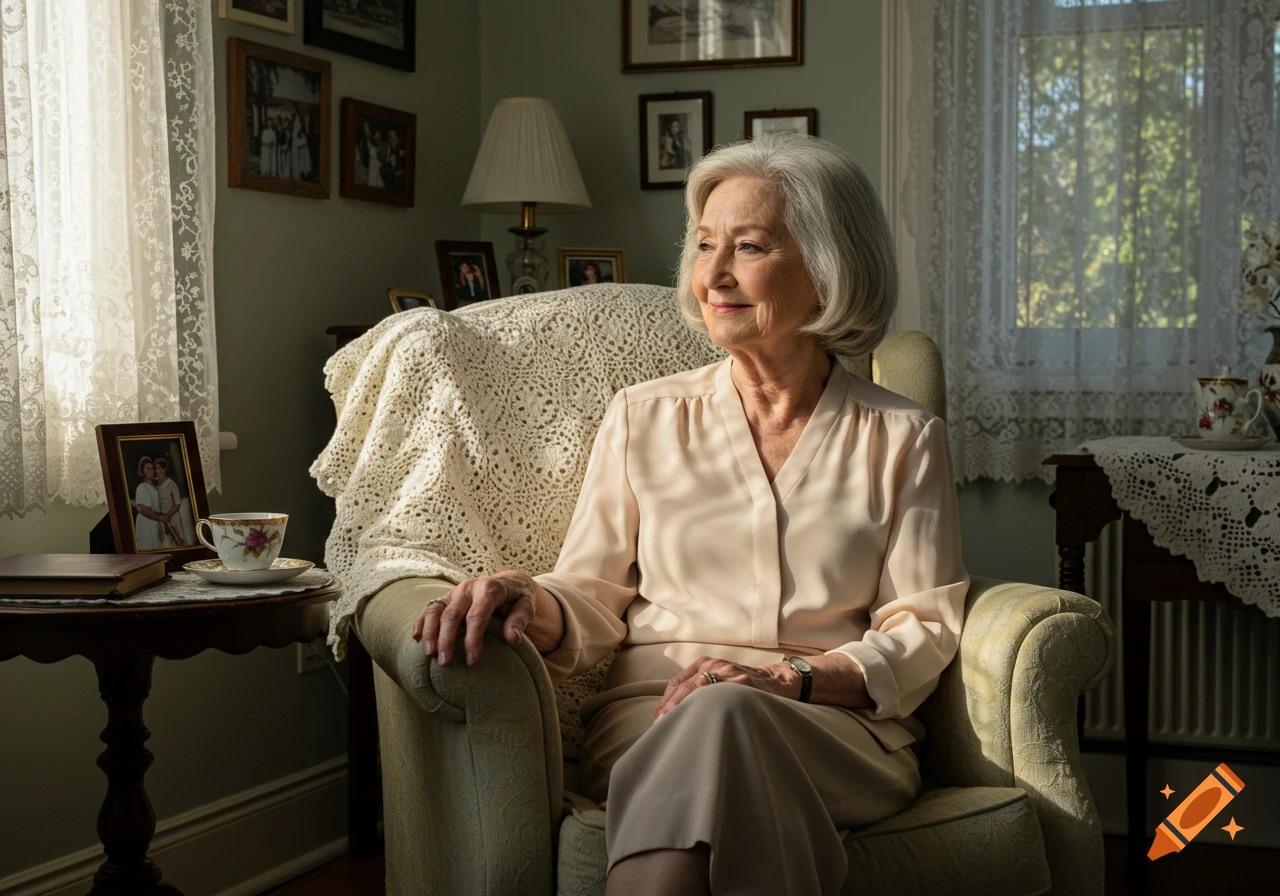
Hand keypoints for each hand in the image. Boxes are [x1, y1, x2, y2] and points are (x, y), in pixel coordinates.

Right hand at [409, 571, 538, 666]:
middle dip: (446, 639)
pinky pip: (429, 608)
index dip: (473, 638)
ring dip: (430, 632)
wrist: (509, 584)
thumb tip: (512, 639)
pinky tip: (416, 638)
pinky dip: (421, 622)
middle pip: (452, 614)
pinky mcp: (446, 598)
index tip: (471, 660)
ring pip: (435, 610)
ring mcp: (455, 592)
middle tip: (444, 663)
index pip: (477, 615)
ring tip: (429, 654)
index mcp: (490, 588)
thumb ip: (520, 621)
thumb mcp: (527, 607)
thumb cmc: (518, 600)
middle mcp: (469, 587)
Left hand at [654, 656, 799, 721]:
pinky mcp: (743, 683)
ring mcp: (728, 673)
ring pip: (698, 691)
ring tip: (677, 728)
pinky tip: (701, 724)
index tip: (659, 721)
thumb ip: (700, 689)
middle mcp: (714, 665)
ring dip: (684, 710)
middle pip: (683, 688)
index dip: (665, 703)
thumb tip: (673, 715)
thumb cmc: (745, 686)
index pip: (676, 683)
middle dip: (670, 709)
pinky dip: (707, 710)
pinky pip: (720, 697)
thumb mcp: (719, 679)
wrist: (779, 681)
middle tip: (663, 728)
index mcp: (705, 664)